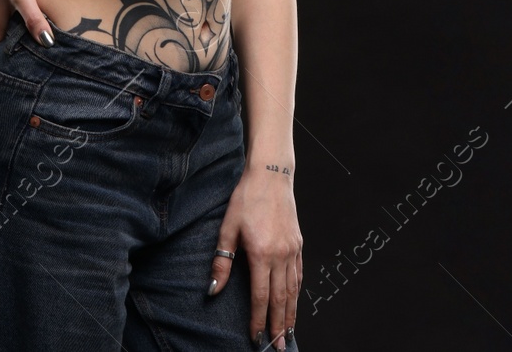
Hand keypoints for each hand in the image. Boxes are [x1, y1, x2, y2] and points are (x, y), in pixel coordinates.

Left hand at [209, 167, 300, 349]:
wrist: (271, 177)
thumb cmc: (245, 200)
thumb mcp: (227, 229)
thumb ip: (221, 262)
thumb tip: (212, 290)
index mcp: (262, 254)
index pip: (260, 296)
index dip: (258, 319)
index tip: (255, 336)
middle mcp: (281, 256)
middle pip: (281, 299)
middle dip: (279, 326)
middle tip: (278, 348)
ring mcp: (292, 251)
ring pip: (293, 290)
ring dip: (292, 314)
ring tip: (289, 334)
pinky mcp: (298, 244)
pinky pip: (299, 275)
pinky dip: (297, 293)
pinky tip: (295, 303)